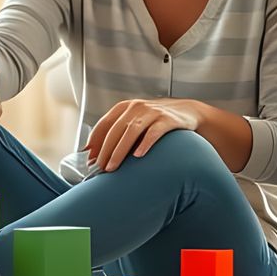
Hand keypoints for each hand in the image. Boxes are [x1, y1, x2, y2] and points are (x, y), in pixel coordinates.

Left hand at [85, 99, 201, 172]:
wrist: (188, 111)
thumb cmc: (156, 120)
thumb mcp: (136, 120)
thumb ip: (118, 132)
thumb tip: (95, 155)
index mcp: (125, 107)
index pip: (104, 124)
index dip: (94, 142)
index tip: (88, 158)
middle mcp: (136, 107)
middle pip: (116, 129)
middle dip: (105, 150)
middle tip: (99, 168)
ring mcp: (153, 112)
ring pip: (131, 131)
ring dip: (119, 150)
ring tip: (112, 167)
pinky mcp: (168, 119)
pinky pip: (154, 132)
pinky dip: (145, 143)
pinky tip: (138, 155)